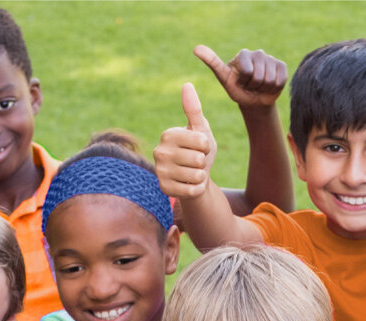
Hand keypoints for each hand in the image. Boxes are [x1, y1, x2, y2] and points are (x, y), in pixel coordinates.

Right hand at [154, 83, 216, 199]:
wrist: (194, 177)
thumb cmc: (198, 151)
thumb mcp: (200, 130)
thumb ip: (194, 109)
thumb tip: (187, 85)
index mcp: (168, 134)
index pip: (201, 141)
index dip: (206, 147)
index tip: (198, 148)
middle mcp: (159, 151)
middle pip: (198, 159)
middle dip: (203, 162)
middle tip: (194, 162)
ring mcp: (160, 171)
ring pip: (196, 175)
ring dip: (200, 176)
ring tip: (192, 172)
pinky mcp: (164, 189)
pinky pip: (192, 190)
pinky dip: (196, 188)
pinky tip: (188, 184)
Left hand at [195, 45, 286, 109]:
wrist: (254, 101)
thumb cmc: (237, 89)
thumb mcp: (224, 78)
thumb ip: (212, 62)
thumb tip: (196, 48)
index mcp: (242, 54)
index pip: (247, 72)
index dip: (244, 82)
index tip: (240, 82)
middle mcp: (257, 53)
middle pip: (259, 77)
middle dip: (254, 87)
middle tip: (250, 86)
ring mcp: (271, 59)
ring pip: (270, 80)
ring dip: (264, 88)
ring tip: (259, 87)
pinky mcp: (282, 66)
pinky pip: (280, 81)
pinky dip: (274, 88)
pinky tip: (269, 86)